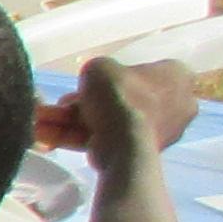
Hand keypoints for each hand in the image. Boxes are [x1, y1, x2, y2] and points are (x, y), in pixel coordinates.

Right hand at [37, 55, 194, 157]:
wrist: (123, 142)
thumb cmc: (120, 96)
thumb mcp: (99, 67)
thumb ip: (98, 71)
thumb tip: (94, 88)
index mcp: (178, 77)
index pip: (147, 70)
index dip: (114, 76)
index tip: (90, 82)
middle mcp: (178, 105)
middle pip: (126, 99)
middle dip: (90, 102)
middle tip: (62, 104)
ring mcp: (162, 132)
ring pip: (112, 122)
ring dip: (76, 122)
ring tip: (44, 123)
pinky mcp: (143, 154)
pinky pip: (109, 140)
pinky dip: (80, 139)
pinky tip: (50, 138)